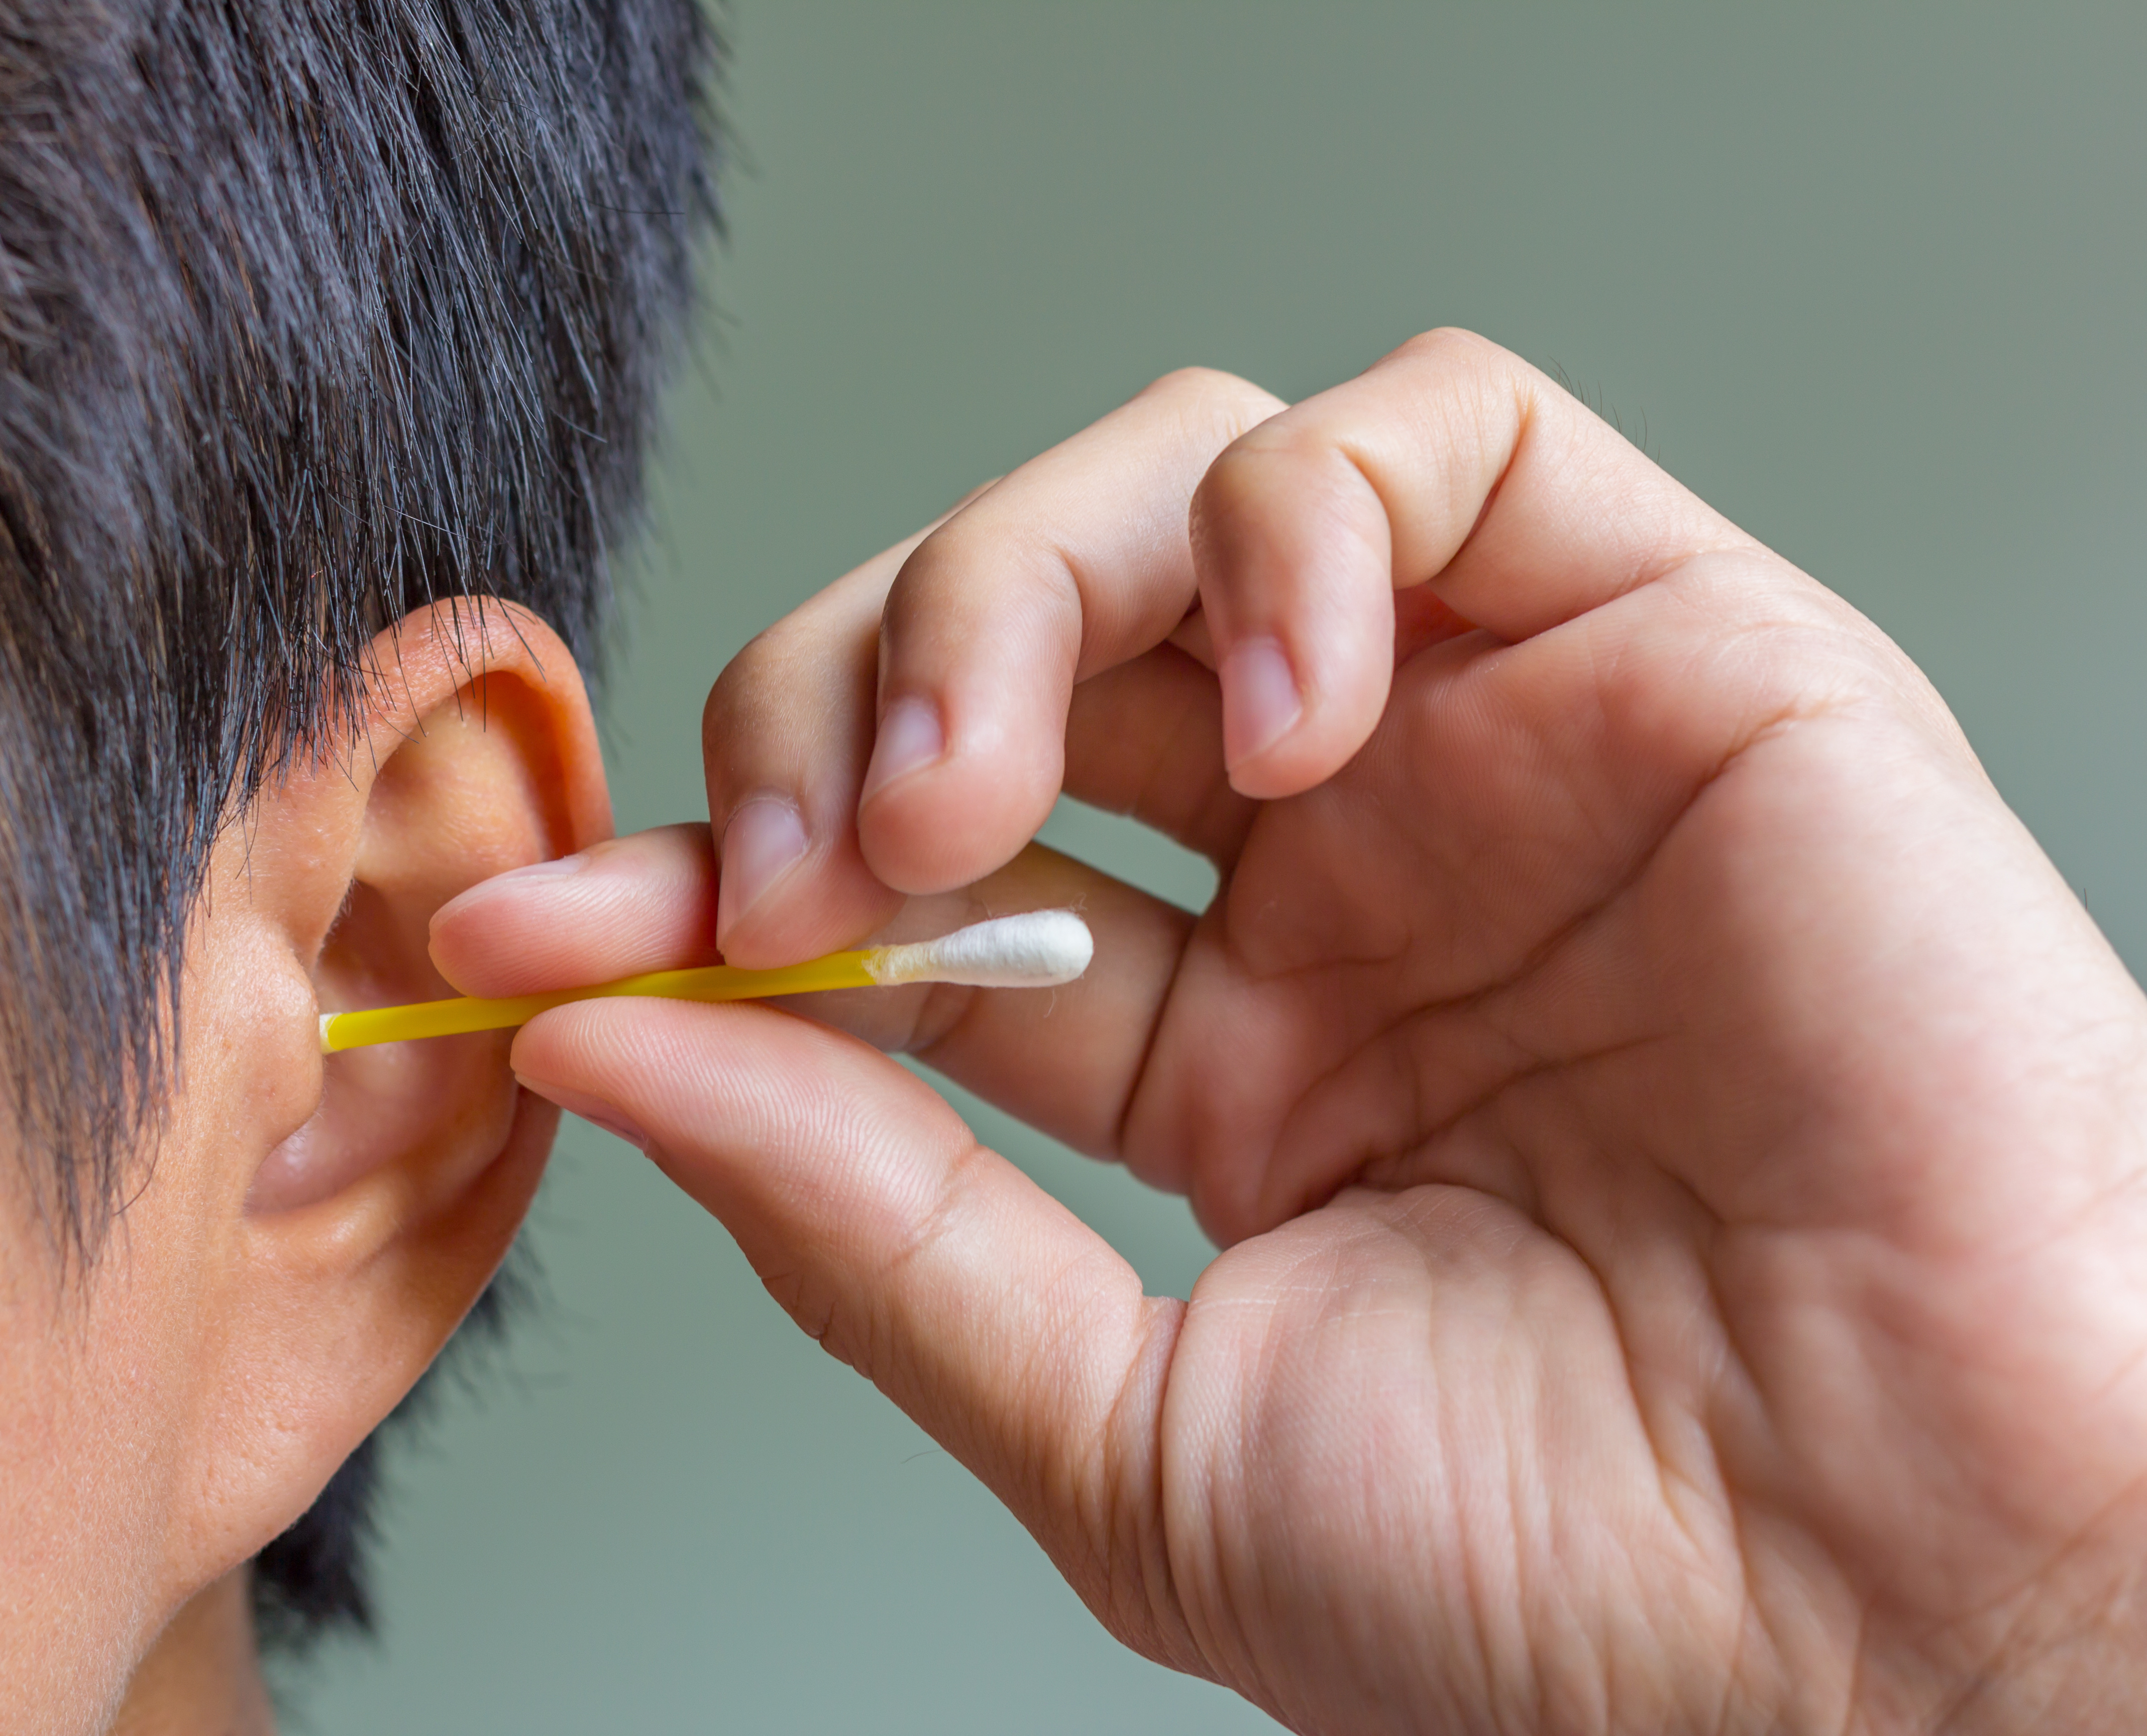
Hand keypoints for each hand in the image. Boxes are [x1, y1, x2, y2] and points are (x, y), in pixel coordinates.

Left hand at [435, 332, 2146, 1731]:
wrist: (1898, 1620)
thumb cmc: (1568, 1587)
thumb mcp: (1127, 1432)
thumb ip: (864, 1222)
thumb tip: (603, 1044)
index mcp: (1223, 1054)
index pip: (903, 889)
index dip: (704, 879)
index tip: (544, 927)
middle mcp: (1344, 878)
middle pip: (1005, 638)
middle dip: (834, 698)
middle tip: (796, 863)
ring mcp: (1496, 754)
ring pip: (1180, 489)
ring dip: (1006, 586)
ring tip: (976, 791)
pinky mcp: (1670, 645)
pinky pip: (1444, 434)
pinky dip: (1302, 523)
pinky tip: (1296, 721)